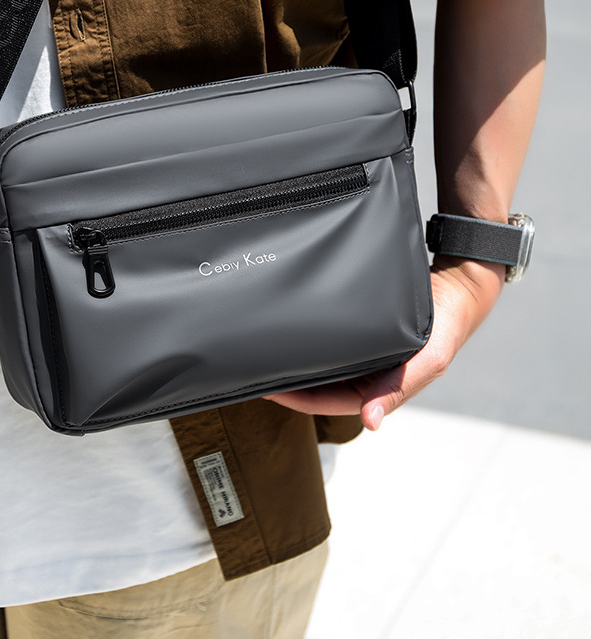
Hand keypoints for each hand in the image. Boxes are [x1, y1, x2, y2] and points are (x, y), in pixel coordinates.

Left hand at [265, 259, 504, 429]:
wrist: (456, 288)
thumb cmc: (445, 328)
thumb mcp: (428, 360)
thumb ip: (398, 388)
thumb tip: (370, 421)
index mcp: (377, 389)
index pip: (325, 402)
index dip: (293, 400)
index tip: (264, 388)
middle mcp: (365, 376)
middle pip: (317, 386)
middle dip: (287, 381)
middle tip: (252, 368)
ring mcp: (361, 356)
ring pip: (319, 365)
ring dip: (295, 362)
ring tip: (264, 352)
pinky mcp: (359, 334)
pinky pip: (328, 343)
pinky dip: (309, 342)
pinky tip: (289, 333)